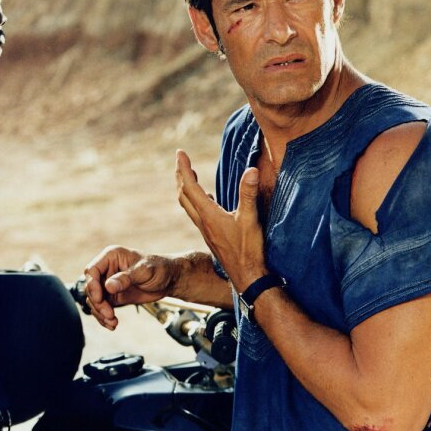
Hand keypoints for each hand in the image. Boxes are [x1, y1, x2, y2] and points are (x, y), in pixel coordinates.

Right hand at [83, 246, 177, 329]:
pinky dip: (104, 317)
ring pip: (94, 300)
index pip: (92, 270)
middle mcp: (106, 269)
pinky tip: (113, 324)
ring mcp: (108, 283)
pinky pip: (102, 308)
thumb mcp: (144, 271)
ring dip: (100, 313)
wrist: (170, 279)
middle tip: (109, 314)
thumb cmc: (159, 268)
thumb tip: (108, 286)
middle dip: (97, 303)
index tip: (99, 299)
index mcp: (111, 257)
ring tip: (112, 322)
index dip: (92, 285)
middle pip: (90, 288)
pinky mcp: (113, 296)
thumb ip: (126, 278)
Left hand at [175, 149, 265, 290]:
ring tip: (188, 175)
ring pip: (188, 204)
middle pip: (184, 194)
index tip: (179, 152)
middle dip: (180, 175)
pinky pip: (197, 214)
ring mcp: (206, 230)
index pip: (190, 186)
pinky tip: (206, 199)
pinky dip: (196, 201)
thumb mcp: (250, 220)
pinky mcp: (211, 236)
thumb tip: (251, 170)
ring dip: (186, 187)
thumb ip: (249, 194)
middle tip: (180, 160)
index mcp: (208, 215)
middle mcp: (202, 221)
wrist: (247, 277)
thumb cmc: (249, 250)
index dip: (183, 168)